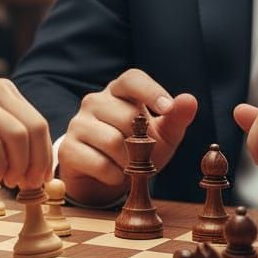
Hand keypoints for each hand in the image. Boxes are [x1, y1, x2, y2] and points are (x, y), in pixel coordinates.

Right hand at [0, 73, 51, 189]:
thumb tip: (23, 165)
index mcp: (4, 90)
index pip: (38, 123)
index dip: (45, 154)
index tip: (39, 178)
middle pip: (35, 129)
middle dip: (38, 162)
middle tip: (29, 185)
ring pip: (18, 138)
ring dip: (20, 167)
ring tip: (10, 183)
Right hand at [59, 69, 197, 205]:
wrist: (104, 177)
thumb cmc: (136, 148)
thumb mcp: (161, 135)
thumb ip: (176, 118)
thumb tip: (190, 100)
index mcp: (119, 91)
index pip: (132, 80)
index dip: (151, 91)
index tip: (167, 108)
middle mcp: (94, 101)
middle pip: (127, 117)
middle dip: (142, 142)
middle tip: (143, 154)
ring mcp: (77, 123)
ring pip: (113, 142)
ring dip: (129, 162)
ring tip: (127, 165)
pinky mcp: (68, 148)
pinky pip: (99, 163)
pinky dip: (114, 175)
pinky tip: (112, 174)